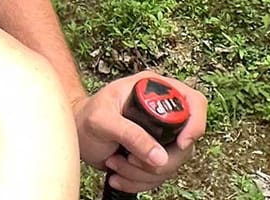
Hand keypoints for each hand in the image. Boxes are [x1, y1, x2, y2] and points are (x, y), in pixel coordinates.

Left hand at [74, 71, 206, 193]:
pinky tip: (117, 175)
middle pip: (187, 142)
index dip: (194, 124)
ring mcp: (160, 134)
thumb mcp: (102, 120)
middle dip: (159, 160)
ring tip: (114, 164)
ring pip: (172, 163)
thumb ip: (130, 135)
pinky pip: (159, 176)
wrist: (75, 133)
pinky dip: (138, 181)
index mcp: (154, 89)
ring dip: (142, 173)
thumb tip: (160, 157)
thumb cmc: (85, 117)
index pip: (194, 102)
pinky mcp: (153, 154)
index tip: (180, 144)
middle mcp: (163, 111)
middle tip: (130, 159)